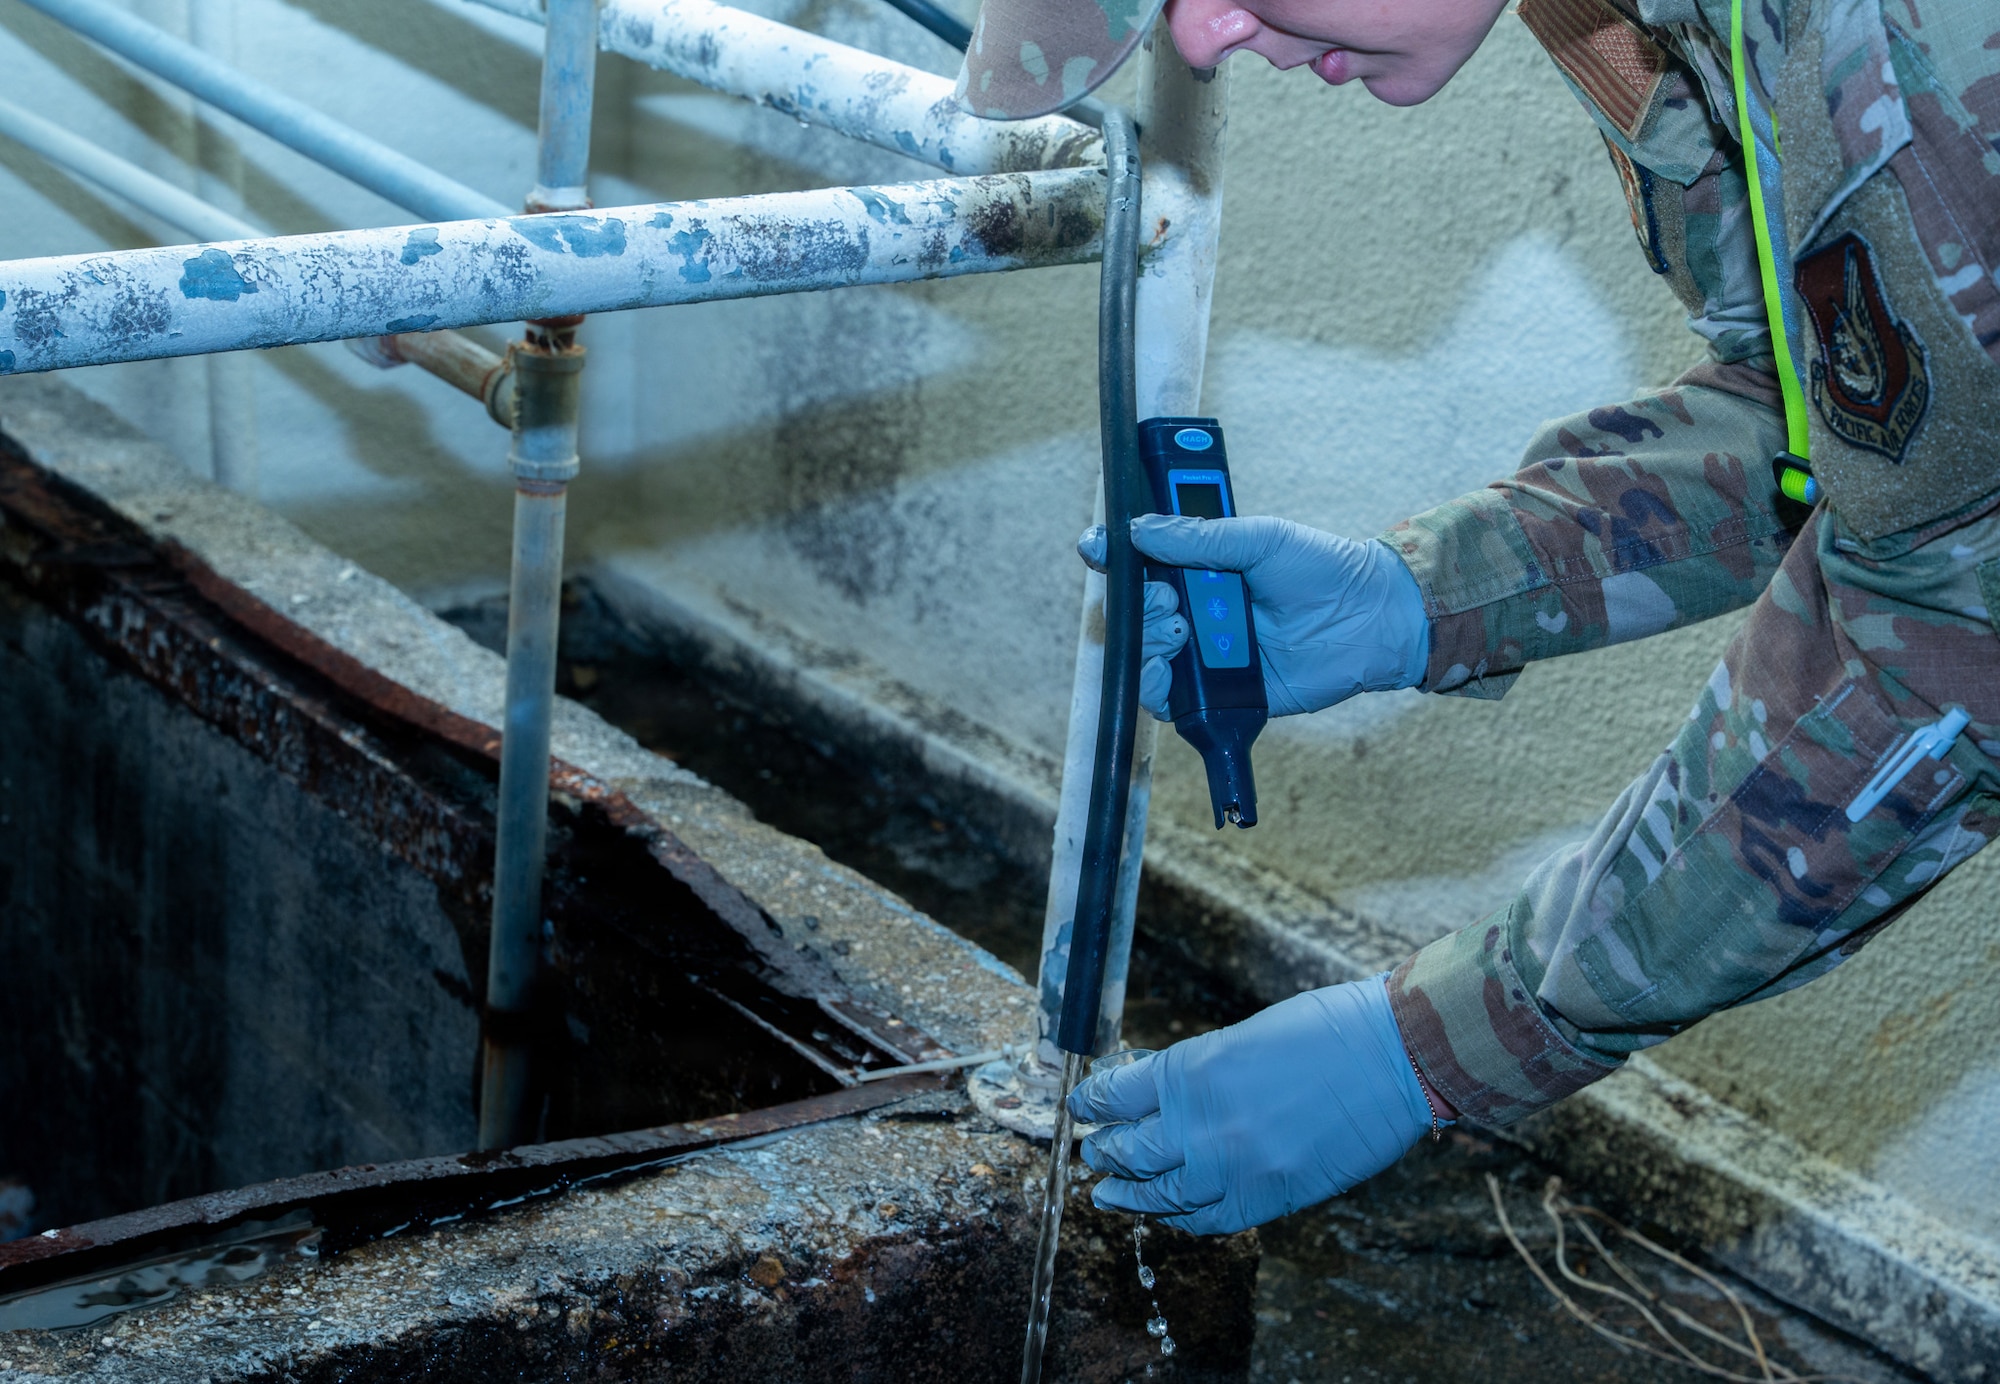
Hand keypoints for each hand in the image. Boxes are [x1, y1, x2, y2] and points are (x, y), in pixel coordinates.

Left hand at [1066, 977, 1433, 1234]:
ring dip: (1129, 1194)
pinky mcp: (1268, 1199)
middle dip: (1103, 1151)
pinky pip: (1207, 1221)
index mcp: (1190, 1071)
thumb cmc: (1325, 1031)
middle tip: (1090, 1151)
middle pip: (1127, 1150)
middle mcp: (1201, 1125)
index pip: (1117, 1096)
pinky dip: (1181, 1218)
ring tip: (1107, 1194)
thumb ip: (1195, 1071)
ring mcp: (1233, 1168)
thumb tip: (1158, 1092)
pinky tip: (1169, 1212)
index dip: (1093, 1103)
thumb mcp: (1240, 1037)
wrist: (1394, 1058)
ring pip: (1159, 1195)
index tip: (1082, 1105)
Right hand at [1080, 515, 1429, 718]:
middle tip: (1168, 596)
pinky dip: (1155, 685)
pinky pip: (1166, 698)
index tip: (1097, 546)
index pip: (1140, 560)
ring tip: (1182, 628)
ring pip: (1143, 654)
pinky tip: (1170, 668)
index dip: (1112, 553)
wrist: (1370, 619)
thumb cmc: (1323, 569)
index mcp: (1201, 565)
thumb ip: (1200, 536)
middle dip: (1137, 603)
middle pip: (1134, 611)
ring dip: (1147, 641)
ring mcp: (1204, 652)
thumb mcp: (1260, 538)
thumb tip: (1140, 529)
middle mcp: (1195, 609)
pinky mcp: (1216, 694)